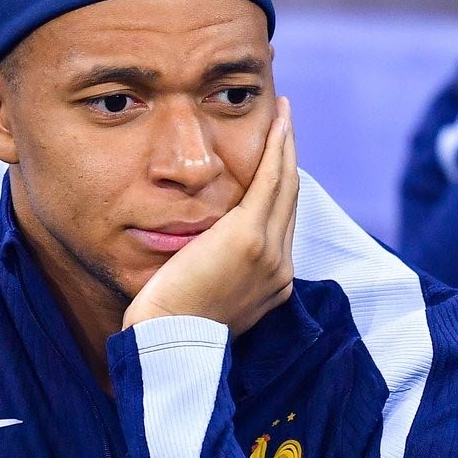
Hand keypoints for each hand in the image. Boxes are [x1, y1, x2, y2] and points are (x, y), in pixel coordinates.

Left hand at [122, 95, 297, 336]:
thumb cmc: (170, 326)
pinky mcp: (250, 237)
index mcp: (270, 283)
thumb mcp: (202, 294)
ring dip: (286, 145)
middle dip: (288, 159)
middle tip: (285, 123)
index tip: (276, 162)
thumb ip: (213, 268)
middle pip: (290, 201)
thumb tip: (200, 247)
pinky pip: (271, 181)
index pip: (279, 226)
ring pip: (285, 186)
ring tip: (283, 115)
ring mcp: (270, 253)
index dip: (279, 190)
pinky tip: (278, 122)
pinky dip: (278, 148)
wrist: (168, 342)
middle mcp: (279, 268)